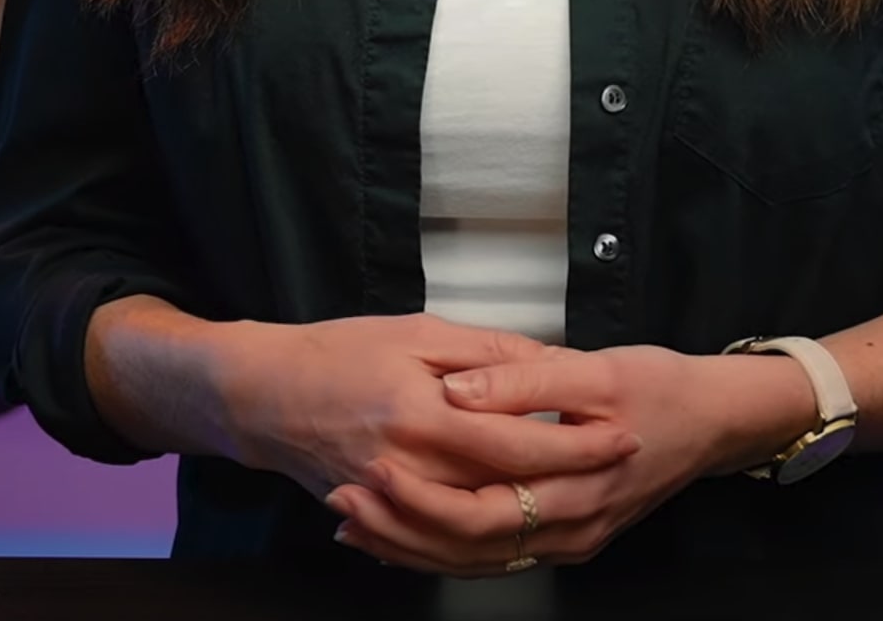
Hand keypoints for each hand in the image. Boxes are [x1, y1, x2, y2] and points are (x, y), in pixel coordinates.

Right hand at [201, 315, 640, 504]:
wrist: (261, 396)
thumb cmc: (336, 352)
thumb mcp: (417, 332)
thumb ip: (488, 353)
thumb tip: (552, 362)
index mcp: (422, 413)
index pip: (518, 444)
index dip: (577, 444)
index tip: (621, 435)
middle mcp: (409, 467)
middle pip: (507, 498)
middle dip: (572, 488)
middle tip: (619, 473)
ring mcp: (395, 502)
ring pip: (480, 536)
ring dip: (536, 525)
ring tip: (584, 506)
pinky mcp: (386, 519)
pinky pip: (441, 551)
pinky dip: (485, 548)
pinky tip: (518, 535)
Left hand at [326, 346, 817, 575]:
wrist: (717, 423)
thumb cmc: (661, 389)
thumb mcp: (599, 369)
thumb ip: (524, 380)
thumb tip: (461, 389)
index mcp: (578, 483)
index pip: (484, 505)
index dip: (423, 494)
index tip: (373, 467)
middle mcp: (574, 527)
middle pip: (470, 545)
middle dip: (401, 528)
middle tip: (344, 499)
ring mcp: (571, 541)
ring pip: (478, 561)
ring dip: (413, 545)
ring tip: (354, 522)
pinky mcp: (566, 540)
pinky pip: (495, 557)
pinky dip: (443, 549)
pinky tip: (400, 535)